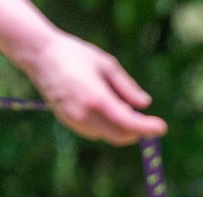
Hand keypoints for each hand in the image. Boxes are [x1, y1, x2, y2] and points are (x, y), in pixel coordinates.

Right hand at [23, 32, 166, 145]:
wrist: (40, 56)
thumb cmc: (76, 55)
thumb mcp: (107, 65)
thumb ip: (127, 87)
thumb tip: (145, 104)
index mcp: (96, 98)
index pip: (128, 122)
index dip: (146, 128)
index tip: (161, 127)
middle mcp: (84, 114)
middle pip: (120, 135)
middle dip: (137, 132)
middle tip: (150, 123)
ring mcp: (74, 121)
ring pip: (108, 135)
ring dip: (122, 129)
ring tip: (125, 108)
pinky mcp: (68, 122)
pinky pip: (95, 132)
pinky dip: (108, 127)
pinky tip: (108, 110)